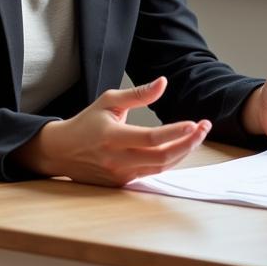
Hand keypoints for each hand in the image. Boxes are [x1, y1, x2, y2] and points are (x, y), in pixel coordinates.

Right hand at [14, 77, 210, 185]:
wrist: (61, 151)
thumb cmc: (87, 122)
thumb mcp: (109, 101)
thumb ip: (138, 94)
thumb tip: (164, 82)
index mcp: (112, 136)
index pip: (151, 138)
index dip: (176, 132)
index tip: (195, 123)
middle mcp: (117, 159)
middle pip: (161, 157)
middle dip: (188, 144)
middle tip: (204, 128)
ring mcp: (120, 174)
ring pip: (160, 167)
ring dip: (183, 152)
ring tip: (198, 135)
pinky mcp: (122, 182)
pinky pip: (152, 172)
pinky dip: (170, 160)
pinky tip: (181, 146)